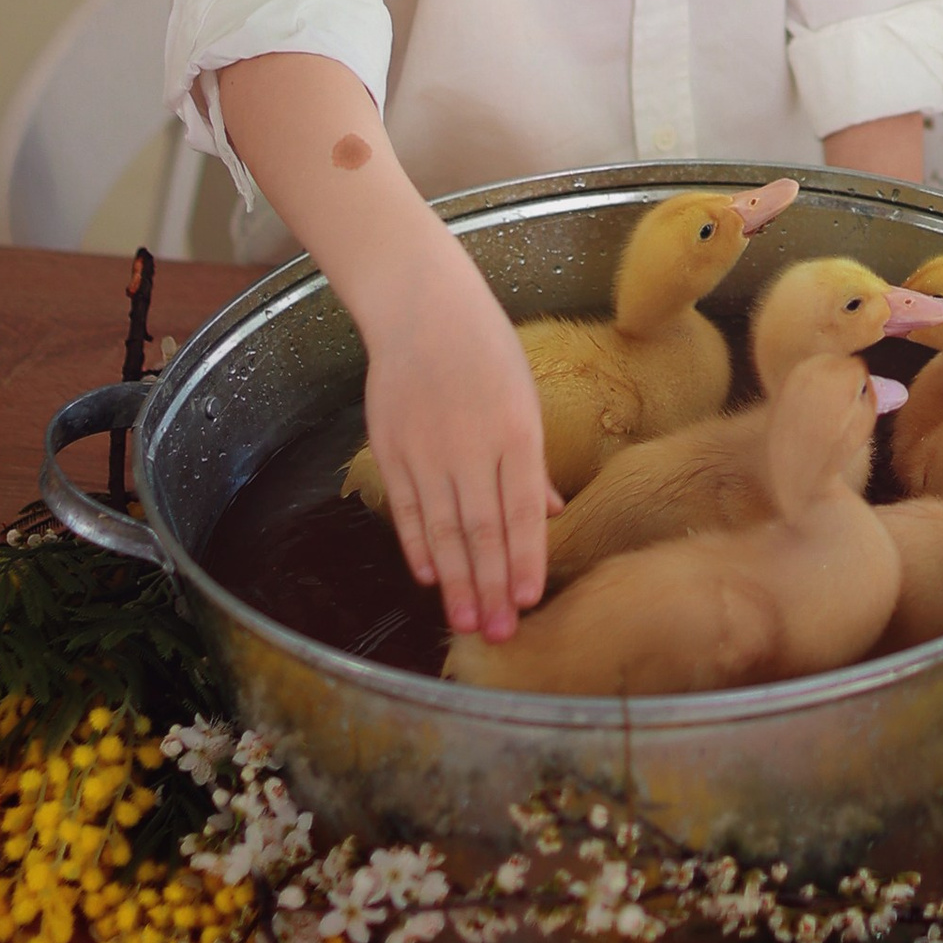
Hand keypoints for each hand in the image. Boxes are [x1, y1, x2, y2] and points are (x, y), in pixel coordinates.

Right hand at [358, 225, 557, 642]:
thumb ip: (532, 463)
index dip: (524, 560)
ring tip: (465, 621)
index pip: (522, 511)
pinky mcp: (391, 448)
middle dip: (491, 587)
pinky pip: (406, 508)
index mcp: (516, 431)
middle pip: (482, 530)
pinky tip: (429, 576)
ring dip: (455, 580)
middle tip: (498, 634)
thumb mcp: (524, 396)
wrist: (422, 308)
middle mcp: (471, 446)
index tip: (528, 602)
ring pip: (443, 529)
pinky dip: (417, 544)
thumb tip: (551, 514)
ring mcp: (426, 449)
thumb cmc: (485, 349)